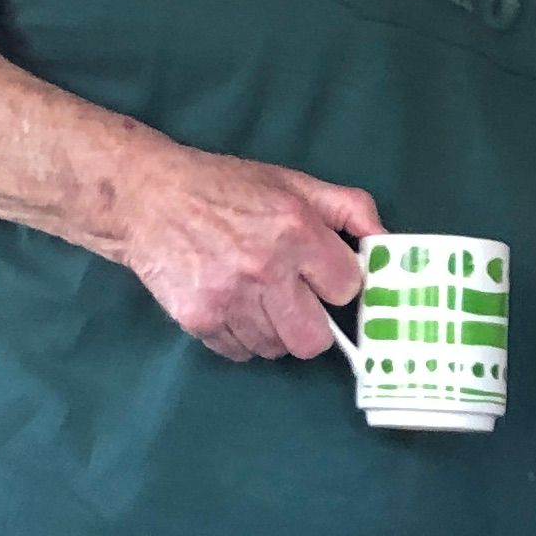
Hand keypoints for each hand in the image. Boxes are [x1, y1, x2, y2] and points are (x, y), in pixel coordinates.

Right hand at [119, 147, 378, 361]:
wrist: (146, 197)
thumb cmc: (225, 188)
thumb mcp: (292, 182)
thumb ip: (348, 207)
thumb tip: (388, 242)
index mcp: (295, 229)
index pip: (347, 289)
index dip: (335, 283)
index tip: (319, 274)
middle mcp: (266, 267)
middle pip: (315, 339)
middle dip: (311, 324)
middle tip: (293, 301)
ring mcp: (230, 298)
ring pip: (277, 349)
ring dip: (273, 329)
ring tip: (254, 296)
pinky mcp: (200, 319)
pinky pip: (241, 352)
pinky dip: (240, 336)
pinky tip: (229, 303)